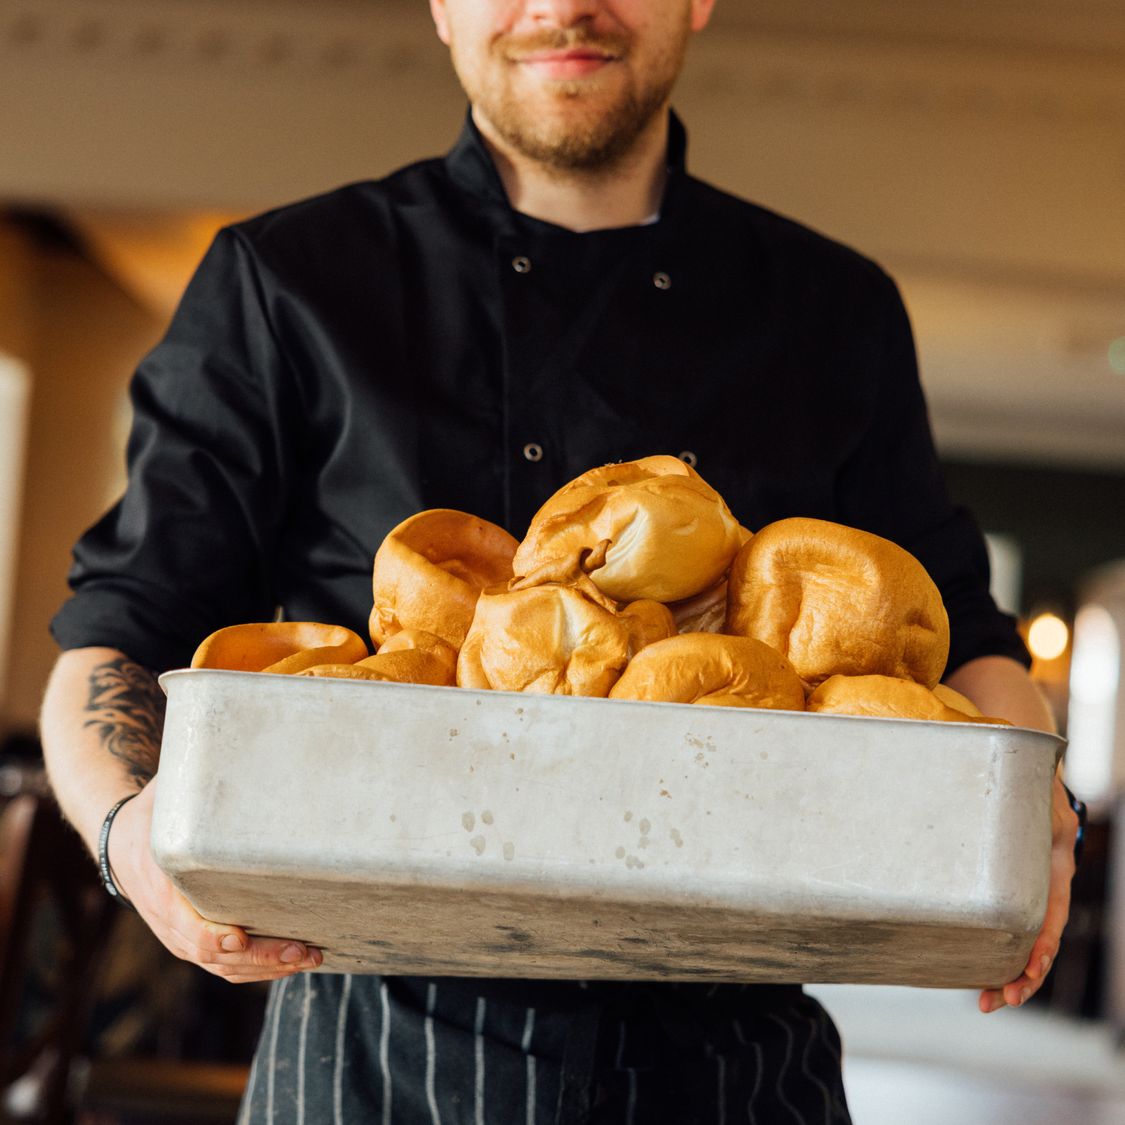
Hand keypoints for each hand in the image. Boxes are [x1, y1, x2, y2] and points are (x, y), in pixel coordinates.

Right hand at [108, 778, 322, 983]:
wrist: (123, 843)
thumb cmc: (156, 812)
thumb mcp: (166, 793)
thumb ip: (193, 781)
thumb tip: (234, 748)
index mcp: (158, 883)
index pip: (183, 921)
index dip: (211, 934)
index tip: (240, 935)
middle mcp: (168, 919)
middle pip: (212, 953)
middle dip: (259, 956)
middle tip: (304, 947)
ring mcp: (180, 936)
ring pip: (222, 966)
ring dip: (266, 968)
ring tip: (311, 955)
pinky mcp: (195, 941)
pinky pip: (226, 967)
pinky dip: (258, 970)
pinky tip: (295, 960)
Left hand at [978, 773, 1077, 1012]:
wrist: (1023, 747)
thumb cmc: (1021, 763)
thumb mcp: (1024, 780)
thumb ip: (1012, 796)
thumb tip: (967, 786)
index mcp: (1054, 858)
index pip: (1051, 915)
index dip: (1040, 947)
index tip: (1025, 972)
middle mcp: (1047, 875)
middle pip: (1042, 937)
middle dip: (1023, 974)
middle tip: (995, 1000)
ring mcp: (1032, 879)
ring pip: (1029, 936)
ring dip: (1012, 969)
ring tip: (988, 998)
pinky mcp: (1013, 877)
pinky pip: (1014, 919)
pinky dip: (1002, 944)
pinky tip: (981, 962)